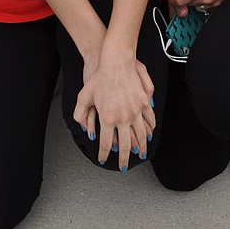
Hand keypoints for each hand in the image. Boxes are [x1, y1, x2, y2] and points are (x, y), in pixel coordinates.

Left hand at [74, 54, 154, 171]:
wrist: (116, 61)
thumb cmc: (99, 77)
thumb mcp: (84, 95)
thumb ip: (80, 114)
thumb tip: (85, 129)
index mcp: (107, 118)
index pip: (106, 143)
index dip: (104, 154)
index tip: (103, 159)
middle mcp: (122, 117)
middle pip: (125, 145)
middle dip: (124, 160)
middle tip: (124, 167)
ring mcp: (135, 111)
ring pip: (140, 136)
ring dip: (140, 148)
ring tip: (140, 155)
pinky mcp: (144, 103)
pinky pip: (148, 121)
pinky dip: (149, 130)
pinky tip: (148, 134)